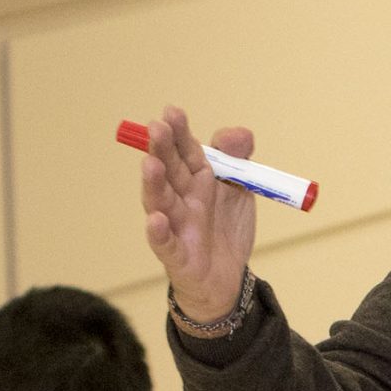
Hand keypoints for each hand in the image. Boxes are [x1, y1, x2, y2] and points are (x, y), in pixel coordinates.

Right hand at [139, 105, 257, 322]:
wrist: (229, 278)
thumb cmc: (226, 229)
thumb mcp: (239, 189)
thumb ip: (238, 159)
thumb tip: (239, 134)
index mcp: (197, 179)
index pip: (185, 150)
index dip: (178, 132)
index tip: (172, 112)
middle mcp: (182, 198)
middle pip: (169, 171)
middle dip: (162, 149)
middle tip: (156, 128)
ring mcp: (176, 226)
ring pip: (161, 202)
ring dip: (154, 184)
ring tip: (151, 164)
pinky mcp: (176, 256)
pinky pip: (164, 243)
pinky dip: (158, 233)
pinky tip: (155, 220)